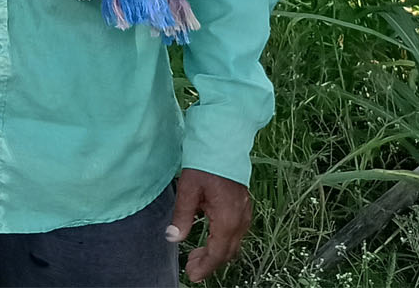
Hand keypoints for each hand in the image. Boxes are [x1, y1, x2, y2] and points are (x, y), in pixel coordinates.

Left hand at [166, 168, 252, 282]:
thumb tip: (173, 238)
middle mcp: (240, 221)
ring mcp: (245, 215)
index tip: (192, 275)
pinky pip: (235, 233)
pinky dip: (222, 242)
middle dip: (209, 263)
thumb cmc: (205, 165)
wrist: (224, 145)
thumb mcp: (188, 190)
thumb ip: (182, 217)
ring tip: (196, 255)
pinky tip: (208, 238)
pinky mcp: (244, 208)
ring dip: (216, 253)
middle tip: (190, 266)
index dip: (205, 267)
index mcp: (226, 220)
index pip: (217, 254)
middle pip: (227, 253)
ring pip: (232, 244)